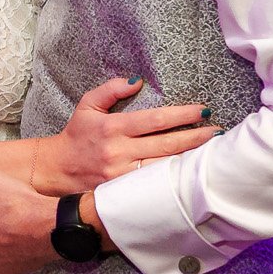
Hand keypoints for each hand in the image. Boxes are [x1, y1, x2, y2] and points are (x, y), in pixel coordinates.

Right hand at [35, 76, 216, 193]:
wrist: (55, 171)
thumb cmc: (76, 136)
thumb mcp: (87, 105)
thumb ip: (111, 90)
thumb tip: (137, 80)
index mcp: (113, 128)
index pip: (156, 120)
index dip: (182, 115)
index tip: (202, 111)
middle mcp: (119, 152)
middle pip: (166, 144)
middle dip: (195, 138)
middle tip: (217, 132)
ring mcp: (121, 176)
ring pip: (163, 168)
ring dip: (190, 160)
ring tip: (212, 153)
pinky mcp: (122, 193)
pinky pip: (153, 186)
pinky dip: (173, 179)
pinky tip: (190, 174)